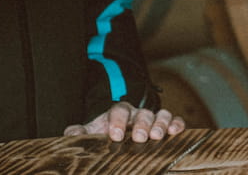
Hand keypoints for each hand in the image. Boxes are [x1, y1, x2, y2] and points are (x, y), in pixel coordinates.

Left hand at [63, 101, 185, 142]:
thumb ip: (80, 133)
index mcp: (118, 113)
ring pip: (160, 114)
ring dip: (160, 124)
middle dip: (141, 124)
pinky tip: (175, 131)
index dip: (118, 121)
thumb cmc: (106, 133)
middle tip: (139, 137)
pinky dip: (176, 123)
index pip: (119, 110)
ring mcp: (152, 118)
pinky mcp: (165, 125)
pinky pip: (174, 120)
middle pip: (142, 112)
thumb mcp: (92, 133)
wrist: (119, 132)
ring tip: (157, 136)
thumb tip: (71, 133)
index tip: (115, 135)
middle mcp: (137, 114)